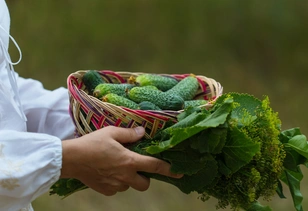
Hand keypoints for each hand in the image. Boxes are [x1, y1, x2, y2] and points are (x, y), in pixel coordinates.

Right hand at [60, 126, 181, 195]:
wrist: (71, 159)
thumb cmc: (92, 143)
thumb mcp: (112, 132)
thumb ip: (130, 134)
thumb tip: (143, 132)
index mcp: (130, 161)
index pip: (155, 166)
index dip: (169, 169)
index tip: (179, 172)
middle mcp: (125, 176)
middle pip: (145, 184)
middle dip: (145, 177)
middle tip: (136, 167)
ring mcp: (115, 186)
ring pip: (130, 186)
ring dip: (129, 178)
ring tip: (116, 166)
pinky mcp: (106, 191)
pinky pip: (117, 189)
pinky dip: (116, 182)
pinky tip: (107, 172)